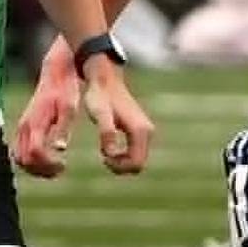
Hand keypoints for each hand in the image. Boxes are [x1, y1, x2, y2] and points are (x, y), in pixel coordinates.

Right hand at [12, 42, 79, 177]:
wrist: (55, 74)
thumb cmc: (65, 90)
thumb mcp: (69, 108)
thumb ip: (63, 129)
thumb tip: (60, 149)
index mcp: (37, 123)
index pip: (35, 153)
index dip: (49, 164)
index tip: (63, 164)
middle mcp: (25, 127)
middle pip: (25, 160)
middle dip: (42, 170)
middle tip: (60, 168)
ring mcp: (21, 128)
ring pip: (19, 159)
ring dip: (35, 168)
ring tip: (54, 166)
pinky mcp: (22, 128)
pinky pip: (18, 153)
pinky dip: (30, 162)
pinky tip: (46, 159)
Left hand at [80, 60, 152, 175]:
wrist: (104, 79)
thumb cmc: (100, 96)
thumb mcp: (100, 114)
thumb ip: (106, 133)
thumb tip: (110, 153)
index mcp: (140, 131)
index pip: (136, 164)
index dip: (119, 167)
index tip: (103, 156)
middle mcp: (147, 132)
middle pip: (138, 165)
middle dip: (120, 166)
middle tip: (103, 156)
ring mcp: (146, 131)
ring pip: (137, 160)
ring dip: (121, 161)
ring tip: (104, 151)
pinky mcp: (140, 131)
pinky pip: (135, 153)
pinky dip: (122, 155)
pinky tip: (108, 146)